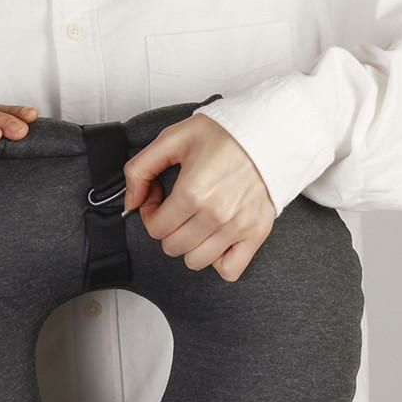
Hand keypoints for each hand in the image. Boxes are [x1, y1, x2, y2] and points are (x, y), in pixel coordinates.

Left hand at [121, 113, 275, 281]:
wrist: (271, 131)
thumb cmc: (225, 133)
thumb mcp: (173, 139)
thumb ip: (140, 169)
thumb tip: (130, 202)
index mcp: (193, 191)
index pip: (156, 228)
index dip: (151, 214)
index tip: (159, 200)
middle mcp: (216, 214)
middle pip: (173, 247)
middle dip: (169, 229)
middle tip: (178, 208)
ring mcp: (238, 227)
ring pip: (196, 261)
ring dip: (190, 245)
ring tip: (196, 222)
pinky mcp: (257, 233)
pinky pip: (230, 270)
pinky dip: (219, 260)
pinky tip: (216, 238)